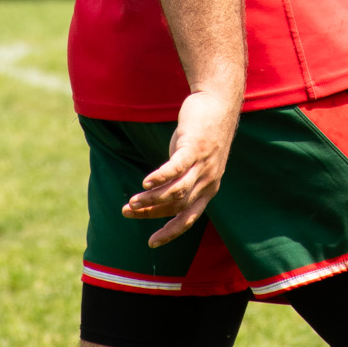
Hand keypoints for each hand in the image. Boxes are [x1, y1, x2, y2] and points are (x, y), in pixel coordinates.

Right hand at [122, 88, 238, 247]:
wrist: (219, 103)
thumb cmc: (203, 133)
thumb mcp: (194, 162)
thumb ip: (181, 178)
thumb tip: (158, 190)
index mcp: (208, 188)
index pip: (189, 218)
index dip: (171, 232)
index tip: (152, 243)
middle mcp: (208, 180)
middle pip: (178, 206)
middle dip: (152, 213)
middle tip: (128, 212)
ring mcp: (203, 164)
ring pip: (176, 190)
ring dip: (152, 199)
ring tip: (131, 202)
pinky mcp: (195, 146)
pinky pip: (177, 167)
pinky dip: (161, 177)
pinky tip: (145, 182)